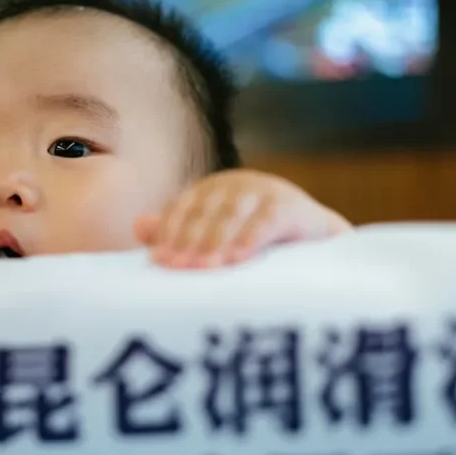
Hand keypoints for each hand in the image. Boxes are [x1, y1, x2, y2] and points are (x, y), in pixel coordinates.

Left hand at [134, 169, 350, 268]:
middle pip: (204, 213)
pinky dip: (251, 238)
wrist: (318, 241)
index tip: (159, 262)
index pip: (182, 208)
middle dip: (188, 242)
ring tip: (205, 268)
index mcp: (211, 191)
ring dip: (216, 242)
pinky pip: (267, 221)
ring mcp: (263, 191)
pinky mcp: (290, 205)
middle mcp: (234, 185)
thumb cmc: (258, 242)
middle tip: (178, 269)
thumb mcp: (218, 238)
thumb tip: (137, 226)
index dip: (169, 234)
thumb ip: (180, 232)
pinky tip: (239, 258)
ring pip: (232, 215)